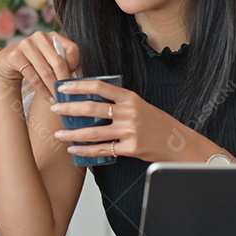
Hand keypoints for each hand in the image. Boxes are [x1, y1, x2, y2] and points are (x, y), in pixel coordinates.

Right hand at [0, 32, 80, 102]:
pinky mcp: (15, 55)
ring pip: (45, 71)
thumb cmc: (34, 64)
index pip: (72, 49)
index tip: (75, 80)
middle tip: (70, 96)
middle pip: (58, 62)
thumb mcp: (50, 61)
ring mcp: (25, 44)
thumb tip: (80, 81)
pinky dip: (42, 90)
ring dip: (53, 88)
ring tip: (60, 100)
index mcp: (52, 35)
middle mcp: (39, 36)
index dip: (75, 66)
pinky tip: (48, 98)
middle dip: (64, 81)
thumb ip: (63, 65)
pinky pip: (33, 77)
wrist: (7, 63)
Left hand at [50, 80, 209, 162]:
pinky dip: (86, 150)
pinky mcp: (131, 148)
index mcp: (130, 98)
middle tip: (55, 108)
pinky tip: (74, 149)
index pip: (100, 87)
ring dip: (73, 133)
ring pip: (94, 132)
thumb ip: (119, 103)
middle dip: (70, 108)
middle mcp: (129, 112)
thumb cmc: (158, 124)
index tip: (63, 87)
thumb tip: (90, 103)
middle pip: (92, 108)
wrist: (179, 143)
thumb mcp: (140, 106)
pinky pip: (103, 149)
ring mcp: (130, 131)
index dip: (79, 86)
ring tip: (59, 133)